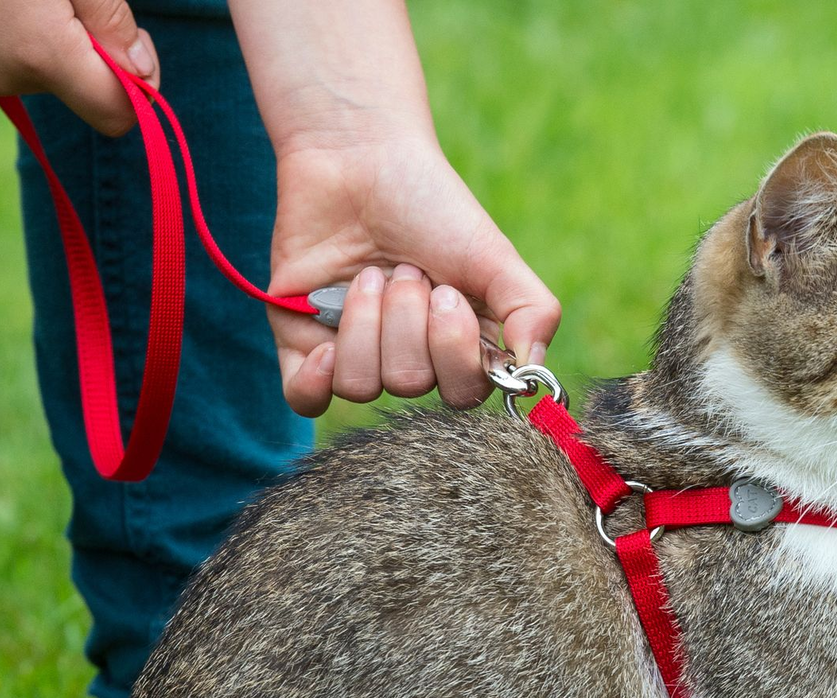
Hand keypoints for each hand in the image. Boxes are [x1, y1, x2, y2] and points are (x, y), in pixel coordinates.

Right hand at [0, 0, 159, 136]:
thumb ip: (111, 20)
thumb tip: (142, 75)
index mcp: (41, 54)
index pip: (117, 116)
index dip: (137, 88)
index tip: (134, 46)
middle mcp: (1, 76)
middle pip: (71, 86)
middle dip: (80, 47)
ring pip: (27, 71)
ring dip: (35, 36)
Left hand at [267, 138, 560, 416]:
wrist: (355, 158)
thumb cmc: (430, 204)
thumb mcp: (494, 254)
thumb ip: (530, 310)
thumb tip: (533, 372)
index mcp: (458, 350)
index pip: (462, 394)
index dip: (452, 350)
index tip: (447, 293)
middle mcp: (408, 361)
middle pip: (408, 384)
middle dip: (405, 318)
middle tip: (404, 269)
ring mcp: (354, 359)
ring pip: (359, 385)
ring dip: (364, 320)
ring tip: (367, 273)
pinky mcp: (303, 348)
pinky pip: (305, 400)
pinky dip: (315, 381)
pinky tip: (323, 345)